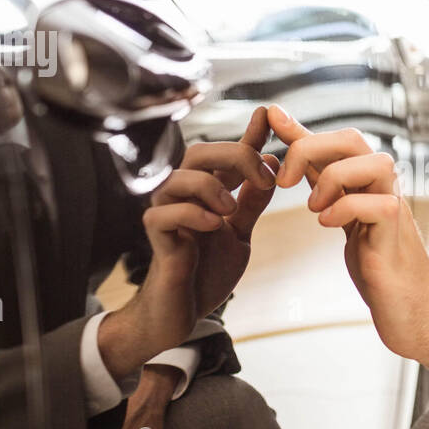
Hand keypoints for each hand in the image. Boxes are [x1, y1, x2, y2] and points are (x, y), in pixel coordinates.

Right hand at [99, 108, 276, 375]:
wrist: (183, 312)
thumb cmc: (206, 270)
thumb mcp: (239, 234)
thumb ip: (251, 203)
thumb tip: (272, 166)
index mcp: (206, 191)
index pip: (228, 154)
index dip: (249, 133)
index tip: (270, 116)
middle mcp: (183, 194)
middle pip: (201, 153)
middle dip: (235, 157)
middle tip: (265, 178)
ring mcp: (166, 213)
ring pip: (179, 178)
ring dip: (210, 186)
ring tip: (230, 209)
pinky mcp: (155, 237)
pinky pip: (164, 214)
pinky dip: (190, 214)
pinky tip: (212, 225)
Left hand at [266, 104, 428, 382]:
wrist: (413, 310)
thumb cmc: (378, 265)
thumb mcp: (341, 217)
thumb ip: (322, 185)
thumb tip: (296, 161)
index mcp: (366, 182)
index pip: (335, 141)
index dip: (300, 127)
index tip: (270, 114)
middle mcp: (383, 187)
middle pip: (352, 140)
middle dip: (310, 149)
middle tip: (285, 181)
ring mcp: (394, 206)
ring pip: (372, 161)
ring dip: (333, 178)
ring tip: (314, 209)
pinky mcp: (397, 232)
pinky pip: (375, 204)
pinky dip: (344, 209)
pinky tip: (327, 224)